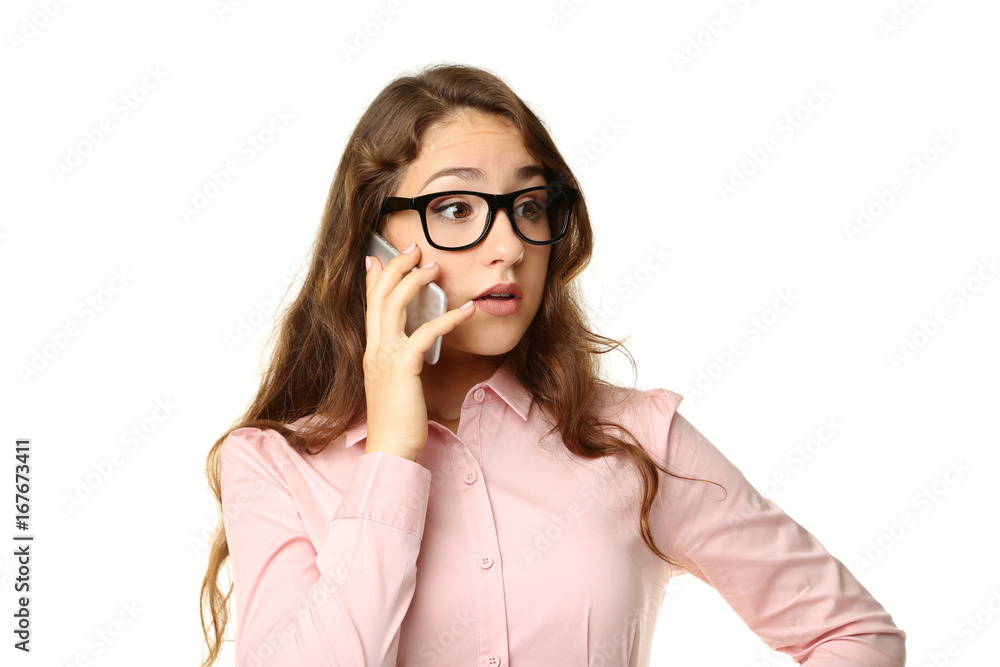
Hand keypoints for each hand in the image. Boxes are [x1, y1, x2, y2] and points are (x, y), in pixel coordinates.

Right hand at [362, 244, 475, 459]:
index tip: (377, 257)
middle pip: (379, 296)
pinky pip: (425, 333)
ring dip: (415, 282)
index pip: (369, 306)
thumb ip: (399, 361)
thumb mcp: (395, 384)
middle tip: (415, 250)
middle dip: (396, 267)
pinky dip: (448, 318)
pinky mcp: (402, 367)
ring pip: (394, 305)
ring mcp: (385, 357)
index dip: (374, 279)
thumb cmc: (398, 421)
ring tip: (435, 267)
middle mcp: (374, 349)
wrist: (390, 448)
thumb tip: (411, 348)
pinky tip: (466, 311)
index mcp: (371, 352)